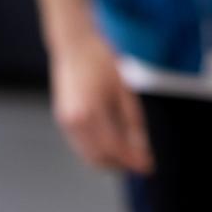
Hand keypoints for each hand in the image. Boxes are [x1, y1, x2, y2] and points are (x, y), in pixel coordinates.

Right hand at [50, 29, 152, 174]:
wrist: (73, 44)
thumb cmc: (100, 59)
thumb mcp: (124, 86)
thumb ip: (132, 118)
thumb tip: (141, 145)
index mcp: (92, 112)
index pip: (115, 148)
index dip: (133, 160)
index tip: (148, 166)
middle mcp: (75, 122)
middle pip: (100, 158)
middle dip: (121, 165)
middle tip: (141, 163)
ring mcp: (66, 122)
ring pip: (88, 156)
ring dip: (109, 161)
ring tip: (129, 157)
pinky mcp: (63, 120)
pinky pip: (80, 145)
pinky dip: (96, 151)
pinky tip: (112, 145)